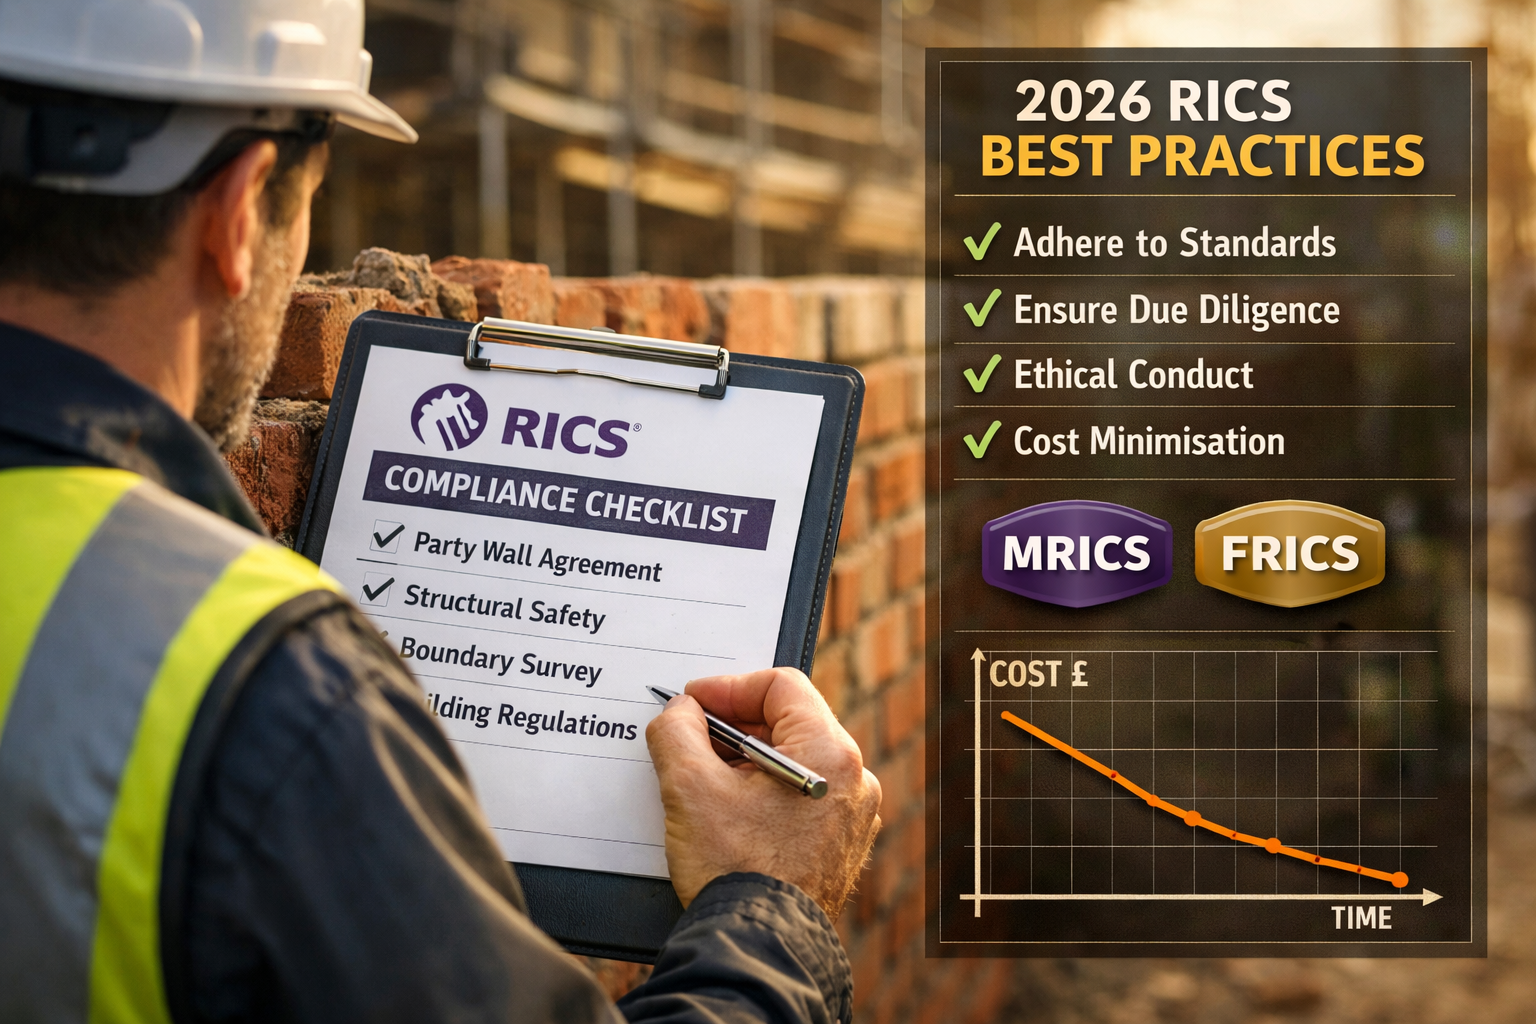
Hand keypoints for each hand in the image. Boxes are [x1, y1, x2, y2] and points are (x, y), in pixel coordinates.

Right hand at [645, 667, 881, 920]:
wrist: (758, 946)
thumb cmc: (735, 871)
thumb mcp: (690, 787)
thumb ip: (678, 731)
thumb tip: (681, 712)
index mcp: (829, 754)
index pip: (780, 685)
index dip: (728, 687)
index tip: (692, 704)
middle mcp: (852, 781)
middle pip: (788, 723)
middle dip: (732, 727)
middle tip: (689, 739)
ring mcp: (849, 816)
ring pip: (792, 761)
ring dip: (744, 760)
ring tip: (703, 779)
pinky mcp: (837, 846)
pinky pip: (800, 797)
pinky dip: (763, 792)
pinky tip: (727, 812)